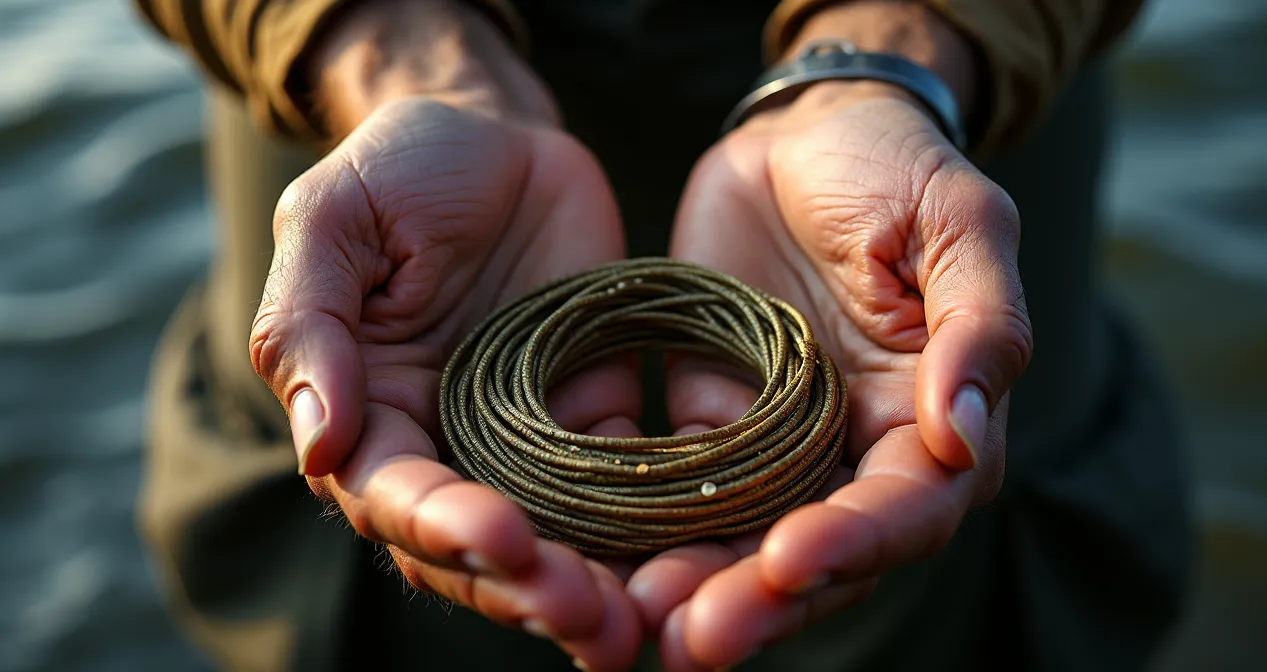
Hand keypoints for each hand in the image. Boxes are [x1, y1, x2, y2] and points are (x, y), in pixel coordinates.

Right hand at [247, 4, 641, 669]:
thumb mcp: (335, 221)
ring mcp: (527, 440)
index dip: (444, 527)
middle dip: (526, 588)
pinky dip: (653, 530)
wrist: (498, 137)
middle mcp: (446, 446)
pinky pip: (628, 484)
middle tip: (586, 616)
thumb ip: (309, 325)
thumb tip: (318, 443)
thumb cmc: (401, 170)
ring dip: (591, 588)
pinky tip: (689, 563)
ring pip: (557, 537)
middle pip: (477, 548)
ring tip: (635, 627)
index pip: (395, 496)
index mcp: (371, 413)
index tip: (504, 538)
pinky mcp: (598, 415)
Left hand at [629, 81, 1031, 671]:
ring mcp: (783, 448)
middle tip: (695, 638)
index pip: (907, 507)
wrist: (801, 133)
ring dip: (698, 588)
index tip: (787, 560)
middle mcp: (860, 453)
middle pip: (823, 554)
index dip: (855, 542)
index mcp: (934, 419)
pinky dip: (648, 531)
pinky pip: (682, 492)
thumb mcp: (958, 222)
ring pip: (746, 542)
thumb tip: (961, 434)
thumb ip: (978, 325)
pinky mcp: (714, 427)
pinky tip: (602, 562)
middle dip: (764, 600)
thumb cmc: (893, 168)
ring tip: (639, 626)